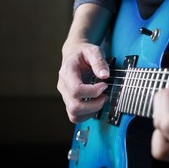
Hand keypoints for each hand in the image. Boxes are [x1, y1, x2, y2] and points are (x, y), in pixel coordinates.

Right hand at [57, 3, 111, 123]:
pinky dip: (87, 114)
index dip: (93, 92)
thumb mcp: (93, 51)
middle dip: (94, 105)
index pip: (76, 90)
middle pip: (74, 106)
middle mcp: (63, 86)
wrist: (74, 54)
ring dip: (91, 111)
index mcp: (67, 72)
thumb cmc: (83, 53)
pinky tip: (96, 104)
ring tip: (101, 101)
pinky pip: (75, 116)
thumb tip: (105, 75)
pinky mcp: (69, 102)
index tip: (104, 85)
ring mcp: (65, 95)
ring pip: (74, 114)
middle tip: (105, 96)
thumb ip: (99, 61)